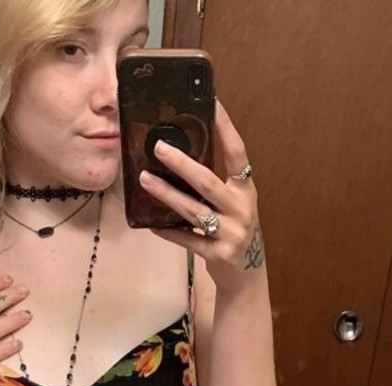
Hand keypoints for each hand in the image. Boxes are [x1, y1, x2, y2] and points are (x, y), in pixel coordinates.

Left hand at [140, 102, 263, 294]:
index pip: (237, 154)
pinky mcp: (217, 255)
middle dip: (182, 164)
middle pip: (208, 182)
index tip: (213, 103)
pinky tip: (150, 223)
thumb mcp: (233, 205)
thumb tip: (181, 157)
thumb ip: (215, 185)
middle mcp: (241, 210)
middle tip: (159, 147)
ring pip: (193, 210)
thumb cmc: (234, 232)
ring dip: (166, 194)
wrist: (247, 276)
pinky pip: (186, 239)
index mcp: (245, 191)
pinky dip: (168, 231)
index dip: (226, 128)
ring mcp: (230, 234)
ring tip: (145, 179)